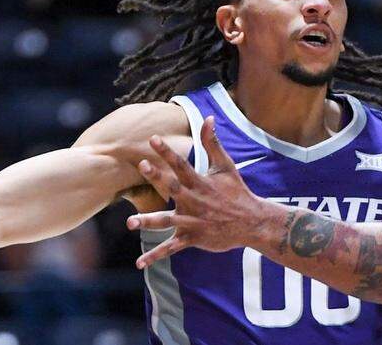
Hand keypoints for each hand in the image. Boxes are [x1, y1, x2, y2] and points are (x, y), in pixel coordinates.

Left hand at [126, 116, 267, 267]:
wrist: (251, 222)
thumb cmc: (236, 191)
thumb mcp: (225, 166)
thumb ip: (213, 143)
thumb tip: (208, 118)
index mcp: (200, 183)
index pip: (182, 164)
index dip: (167, 151)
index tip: (152, 139)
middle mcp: (194, 201)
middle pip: (173, 187)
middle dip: (157, 176)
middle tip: (142, 166)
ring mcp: (192, 221)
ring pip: (167, 221)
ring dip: (149, 221)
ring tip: (130, 222)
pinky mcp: (192, 238)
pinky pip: (171, 248)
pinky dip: (155, 256)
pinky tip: (139, 263)